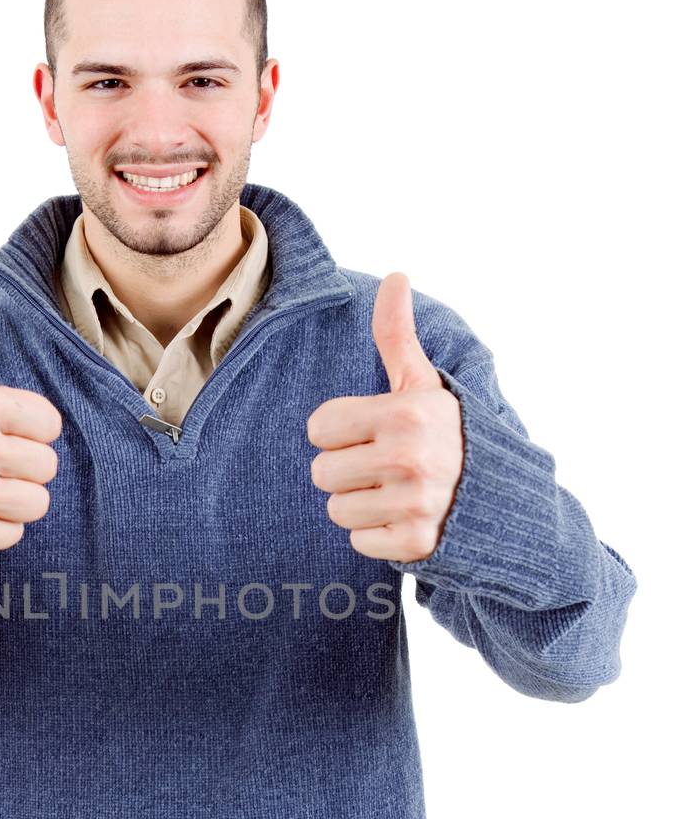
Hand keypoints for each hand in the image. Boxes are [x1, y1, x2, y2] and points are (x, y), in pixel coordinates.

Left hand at [305, 273, 464, 561]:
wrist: (500, 497)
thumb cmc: (448, 434)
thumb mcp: (423, 384)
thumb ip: (397, 336)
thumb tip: (396, 276)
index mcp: (405, 413)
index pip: (319, 428)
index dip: (339, 433)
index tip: (371, 434)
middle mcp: (410, 457)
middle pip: (322, 473)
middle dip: (347, 471)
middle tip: (382, 467)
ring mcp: (415, 502)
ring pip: (336, 510)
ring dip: (359, 505)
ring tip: (393, 492)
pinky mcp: (416, 542)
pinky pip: (358, 541)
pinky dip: (376, 536)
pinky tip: (403, 518)